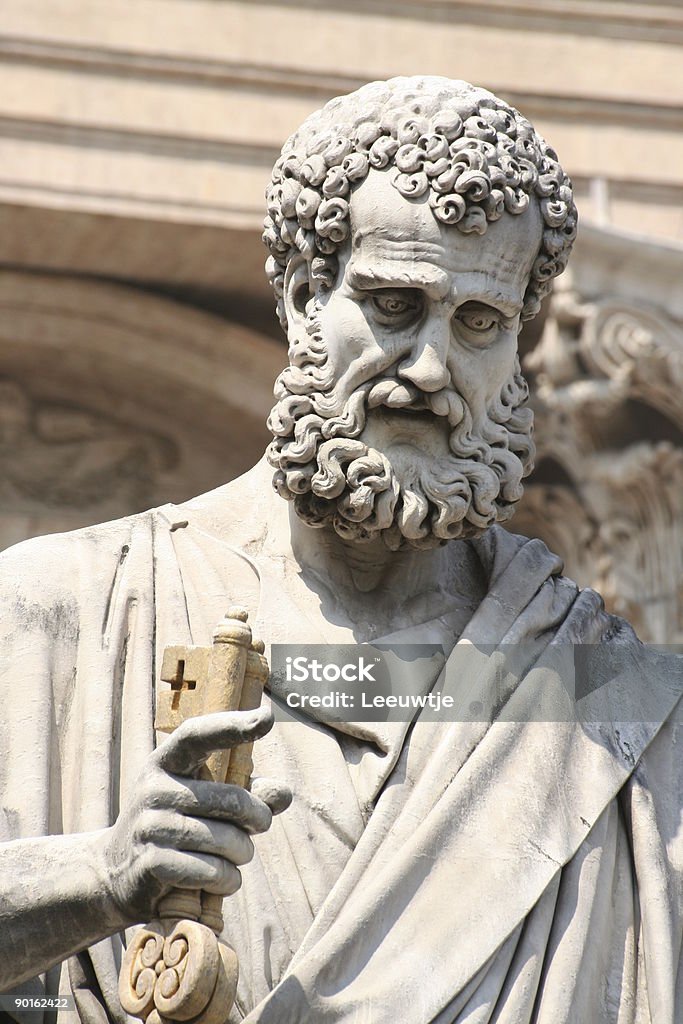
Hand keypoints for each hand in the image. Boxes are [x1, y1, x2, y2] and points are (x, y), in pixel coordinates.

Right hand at [94, 704, 290, 922]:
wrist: (115, 871)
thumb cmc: (176, 825)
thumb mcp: (205, 800)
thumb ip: (247, 793)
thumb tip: (283, 794)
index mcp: (166, 762)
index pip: (198, 735)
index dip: (232, 726)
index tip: (267, 717)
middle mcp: (154, 788)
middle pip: (230, 801)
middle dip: (257, 818)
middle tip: (259, 826)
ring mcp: (149, 826)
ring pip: (225, 841)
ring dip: (243, 854)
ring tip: (238, 856)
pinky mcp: (151, 863)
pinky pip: (210, 871)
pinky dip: (227, 879)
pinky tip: (223, 879)